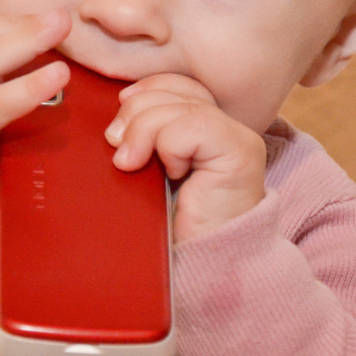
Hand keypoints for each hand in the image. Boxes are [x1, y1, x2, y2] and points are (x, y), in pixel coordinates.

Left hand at [104, 74, 266, 242]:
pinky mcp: (241, 152)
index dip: (143, 92)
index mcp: (204, 130)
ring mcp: (236, 137)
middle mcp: (225, 128)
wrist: (201, 271)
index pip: (175, 84)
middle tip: (118, 150)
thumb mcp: (146, 175)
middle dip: (134, 114)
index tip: (117, 125)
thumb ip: (140, 142)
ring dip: (144, 132)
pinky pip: (193, 126)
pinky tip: (172, 174)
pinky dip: (169, 145)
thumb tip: (114, 116)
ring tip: (132, 164)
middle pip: (172, 91)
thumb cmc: (170, 230)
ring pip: (179, 105)